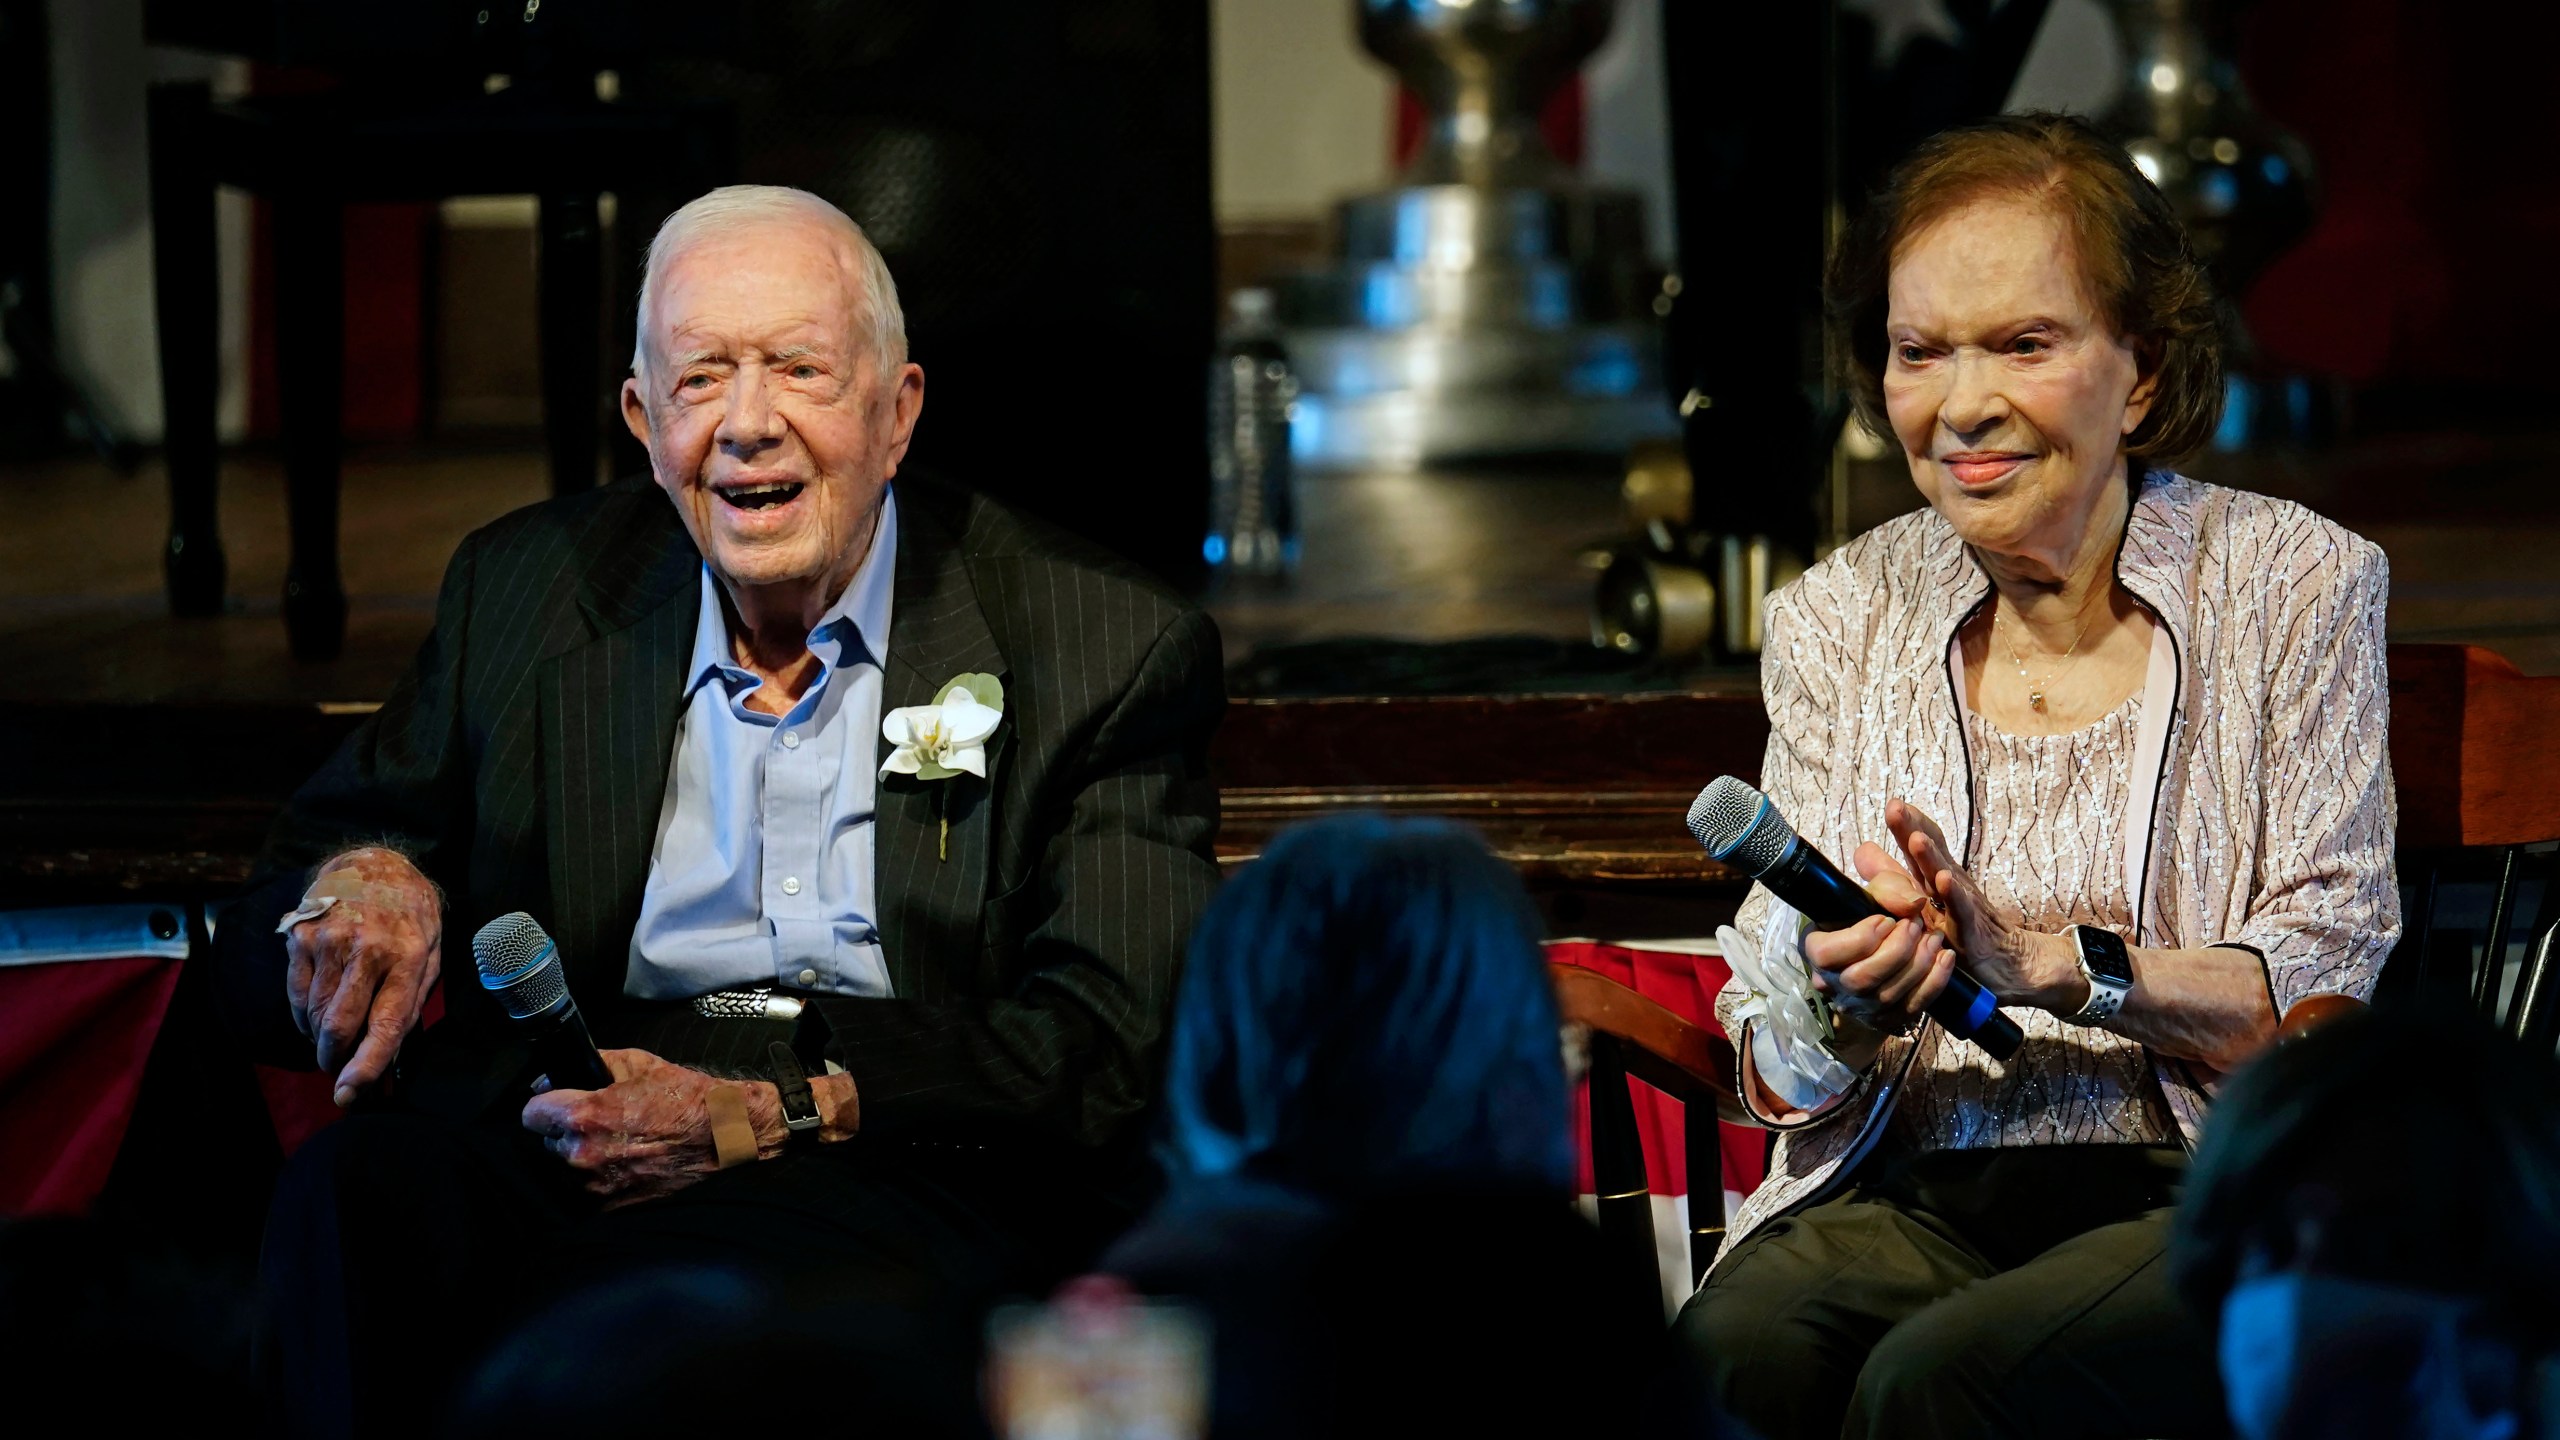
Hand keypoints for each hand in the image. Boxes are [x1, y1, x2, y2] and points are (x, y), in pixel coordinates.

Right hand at [284, 847, 441, 1105]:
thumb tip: (388, 1057)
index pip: (386, 1024)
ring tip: (332, 1032)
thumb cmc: (409, 918)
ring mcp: (330, 941)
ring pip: (314, 1014)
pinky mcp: (301, 935)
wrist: (374, 863)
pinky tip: (317, 1012)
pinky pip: (296, 995)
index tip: (348, 1094)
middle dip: (333, 1058)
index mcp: (410, 957)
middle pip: (339, 1026)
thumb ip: (410, 1003)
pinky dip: (304, 1015)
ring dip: (319, 1037)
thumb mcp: (430, 954)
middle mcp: (368, 949)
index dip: (365, 1066)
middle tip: (337, 1067)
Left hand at [520, 1049, 788, 1207]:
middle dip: (567, 1129)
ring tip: (618, 1140)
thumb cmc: (684, 1098)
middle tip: (601, 1119)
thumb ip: (589, 1065)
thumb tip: (554, 1077)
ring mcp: (597, 1184)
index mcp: (584, 1117)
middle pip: (548, 1141)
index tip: (557, 1103)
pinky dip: (601, 1175)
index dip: (546, 1104)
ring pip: (567, 1166)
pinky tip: (626, 1158)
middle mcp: (584, 1155)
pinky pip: (588, 1187)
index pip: (530, 1114)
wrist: (721, 1135)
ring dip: (583, 1154)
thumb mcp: (636, 1062)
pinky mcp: (612, 1204)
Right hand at [1802, 841, 1955, 1039]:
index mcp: (1815, 950)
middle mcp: (1832, 985)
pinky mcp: (1886, 1019)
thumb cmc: (1871, 912)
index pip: (1827, 954)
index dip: (1861, 938)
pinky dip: (1934, 982)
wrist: (1882, 941)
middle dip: (1896, 950)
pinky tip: (1945, 957)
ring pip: (1887, 996)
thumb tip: (1915, 903)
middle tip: (1916, 925)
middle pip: (1861, 979)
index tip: (1885, 919)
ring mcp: (1859, 1006)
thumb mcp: (1875, 889)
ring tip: (1934, 937)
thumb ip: (1891, 888)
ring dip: (1918, 964)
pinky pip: (1911, 1008)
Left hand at [1886, 797, 2082, 1011]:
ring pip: (1946, 877)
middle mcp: (1951, 885)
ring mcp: (1964, 906)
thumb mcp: (1924, 904)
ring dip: (1931, 858)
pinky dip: (1954, 896)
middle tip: (1895, 807)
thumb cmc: (1964, 930)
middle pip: (1931, 852)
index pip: (1924, 844)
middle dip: (1913, 829)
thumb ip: (1894, 876)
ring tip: (1917, 839)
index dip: (1908, 824)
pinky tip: (1945, 881)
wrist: (2012, 964)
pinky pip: (1962, 912)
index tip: (1893, 804)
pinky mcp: (1972, 931)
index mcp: (1937, 878)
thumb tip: (1862, 851)